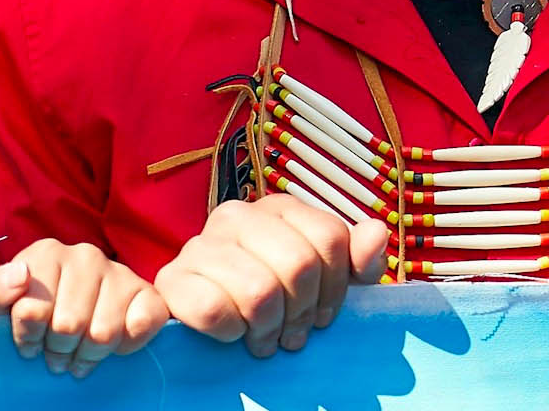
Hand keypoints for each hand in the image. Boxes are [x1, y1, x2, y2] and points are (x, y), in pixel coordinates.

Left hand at [0, 240, 168, 378]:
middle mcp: (86, 255)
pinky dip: (125, 345)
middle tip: (55, 354)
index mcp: (46, 253)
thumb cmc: (23, 316)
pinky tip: (111, 344)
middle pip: (69, 326)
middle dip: (58, 350)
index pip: (32, 311)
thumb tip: (21, 275)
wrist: (60, 322)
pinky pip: (141, 325)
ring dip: (87, 355)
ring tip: (78, 354)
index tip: (28, 342)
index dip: (28, 337)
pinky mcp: (147, 291)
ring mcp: (120, 271)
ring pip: (103, 333)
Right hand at [153, 196, 388, 357]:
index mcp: (279, 207)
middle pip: (299, 264)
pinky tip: (234, 334)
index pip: (329, 238)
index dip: (336, 287)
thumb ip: (358, 257)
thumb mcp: (326, 277)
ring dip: (269, 328)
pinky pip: (213, 310)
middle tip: (295, 335)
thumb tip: (377, 233)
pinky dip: (231, 332)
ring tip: (268, 340)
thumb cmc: (276, 295)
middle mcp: (237, 216)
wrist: (205, 315)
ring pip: (259, 290)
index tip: (326, 315)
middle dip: (303, 311)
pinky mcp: (171, 280)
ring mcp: (200, 245)